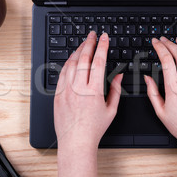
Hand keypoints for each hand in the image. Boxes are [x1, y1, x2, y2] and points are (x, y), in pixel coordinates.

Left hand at [54, 31, 122, 153]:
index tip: (104, 38)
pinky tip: (72, 60)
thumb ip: (115, 90)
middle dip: (89, 43)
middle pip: (83, 58)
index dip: (102, 47)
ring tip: (83, 44)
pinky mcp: (57, 94)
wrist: (75, 141)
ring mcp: (66, 90)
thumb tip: (118, 75)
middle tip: (92, 35)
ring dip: (78, 51)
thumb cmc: (94, 128)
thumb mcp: (111, 110)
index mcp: (94, 91)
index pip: (98, 62)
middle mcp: (78, 88)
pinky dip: (68, 63)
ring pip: (71, 64)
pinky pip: (62, 73)